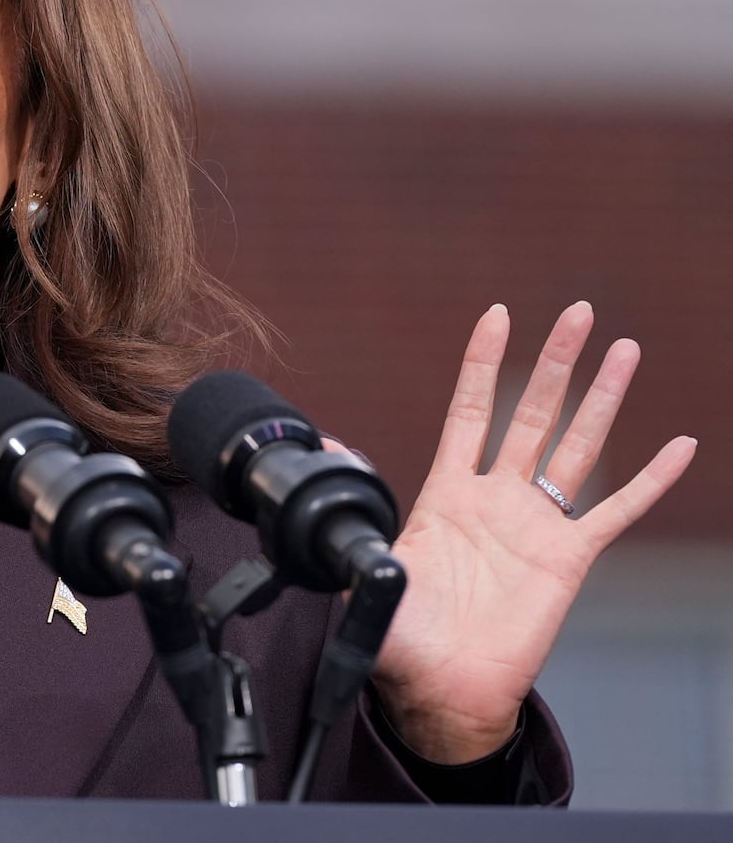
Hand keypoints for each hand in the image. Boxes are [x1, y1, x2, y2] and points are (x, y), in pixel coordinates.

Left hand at [371, 301, 695, 763]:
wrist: (441, 691)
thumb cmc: (402, 637)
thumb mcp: (366, 568)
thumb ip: (348, 514)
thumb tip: (325, 458)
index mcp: (447, 492)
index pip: (470, 410)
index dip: (484, 363)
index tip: (499, 315)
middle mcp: (496, 498)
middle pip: (531, 413)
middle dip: (555, 361)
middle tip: (579, 311)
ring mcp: (536, 525)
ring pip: (576, 446)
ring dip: (602, 399)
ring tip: (625, 349)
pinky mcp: (569, 560)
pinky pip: (616, 512)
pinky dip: (649, 480)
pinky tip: (679, 446)